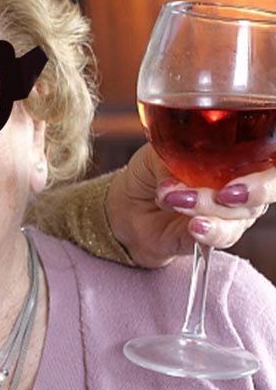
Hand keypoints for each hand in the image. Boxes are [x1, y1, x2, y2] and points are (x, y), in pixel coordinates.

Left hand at [106, 144, 273, 267]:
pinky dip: (209, 230)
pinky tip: (194, 225)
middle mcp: (244, 185)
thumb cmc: (150, 171)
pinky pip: (222, 236)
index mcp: (239, 157)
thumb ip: (176, 158)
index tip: (245, 171)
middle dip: (253, 192)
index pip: (269, 163)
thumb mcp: (157, 153)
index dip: (267, 173)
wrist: (127, 206)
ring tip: (176, 200)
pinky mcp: (214, 236)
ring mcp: (232, 214)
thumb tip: (182, 175)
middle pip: (267, 191)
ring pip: (240, 214)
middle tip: (224, 193)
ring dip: (208, 206)